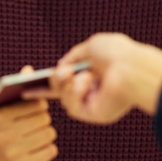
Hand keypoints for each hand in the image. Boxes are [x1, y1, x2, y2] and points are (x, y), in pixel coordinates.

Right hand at [0, 67, 57, 160]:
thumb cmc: (3, 127)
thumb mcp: (5, 108)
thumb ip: (18, 88)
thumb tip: (28, 69)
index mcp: (1, 116)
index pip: (35, 104)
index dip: (39, 106)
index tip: (35, 109)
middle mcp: (5, 135)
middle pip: (45, 119)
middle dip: (43, 120)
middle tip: (35, 124)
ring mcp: (14, 153)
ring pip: (50, 134)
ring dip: (46, 134)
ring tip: (35, 136)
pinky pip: (51, 150)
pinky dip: (47, 148)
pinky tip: (36, 149)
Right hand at [26, 33, 161, 123]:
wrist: (132, 68)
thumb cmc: (117, 54)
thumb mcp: (92, 46)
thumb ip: (74, 55)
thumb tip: (61, 65)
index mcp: (94, 72)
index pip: (68, 78)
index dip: (49, 80)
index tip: (29, 81)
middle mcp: (94, 89)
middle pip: (61, 90)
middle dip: (54, 81)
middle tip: (57, 72)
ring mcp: (93, 103)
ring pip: (63, 98)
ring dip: (64, 84)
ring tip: (71, 73)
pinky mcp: (93, 114)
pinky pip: (73, 107)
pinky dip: (75, 92)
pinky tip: (87, 82)